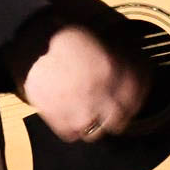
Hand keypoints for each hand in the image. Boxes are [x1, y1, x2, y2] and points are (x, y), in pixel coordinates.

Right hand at [5, 18, 150, 142]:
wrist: (31, 40)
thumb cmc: (62, 34)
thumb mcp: (99, 39)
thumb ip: (118, 59)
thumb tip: (133, 68)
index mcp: (112, 72)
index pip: (136, 94)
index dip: (138, 96)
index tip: (135, 97)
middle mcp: (99, 94)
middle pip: (119, 119)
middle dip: (118, 116)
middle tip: (113, 112)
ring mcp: (77, 109)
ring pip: (96, 132)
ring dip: (94, 125)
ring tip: (89, 116)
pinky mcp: (56, 117)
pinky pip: (70, 135)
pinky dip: (72, 130)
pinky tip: (70, 119)